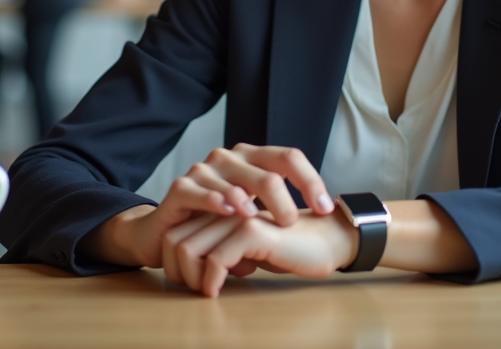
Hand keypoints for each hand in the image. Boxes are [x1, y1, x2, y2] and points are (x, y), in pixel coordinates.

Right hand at [91, 144, 334, 269]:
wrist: (169, 232)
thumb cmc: (218, 223)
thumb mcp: (253, 213)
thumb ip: (279, 210)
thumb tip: (321, 217)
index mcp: (252, 158)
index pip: (289, 157)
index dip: (310, 180)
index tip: (324, 209)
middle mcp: (229, 158)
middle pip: (268, 172)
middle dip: (285, 201)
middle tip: (292, 224)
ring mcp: (204, 170)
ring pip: (239, 182)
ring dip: (257, 205)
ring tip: (266, 224)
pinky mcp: (181, 188)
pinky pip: (203, 192)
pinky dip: (219, 202)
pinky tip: (233, 213)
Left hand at [161, 210, 357, 296]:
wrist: (327, 242)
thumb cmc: (288, 247)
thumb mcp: (246, 248)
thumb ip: (223, 246)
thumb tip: (196, 267)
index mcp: (222, 208)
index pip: (176, 233)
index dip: (173, 261)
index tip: (186, 282)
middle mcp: (225, 208)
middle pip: (174, 240)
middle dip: (176, 271)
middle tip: (192, 290)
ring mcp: (238, 218)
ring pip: (189, 250)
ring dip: (190, 278)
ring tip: (205, 290)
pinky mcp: (253, 231)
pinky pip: (216, 260)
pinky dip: (210, 280)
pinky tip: (216, 291)